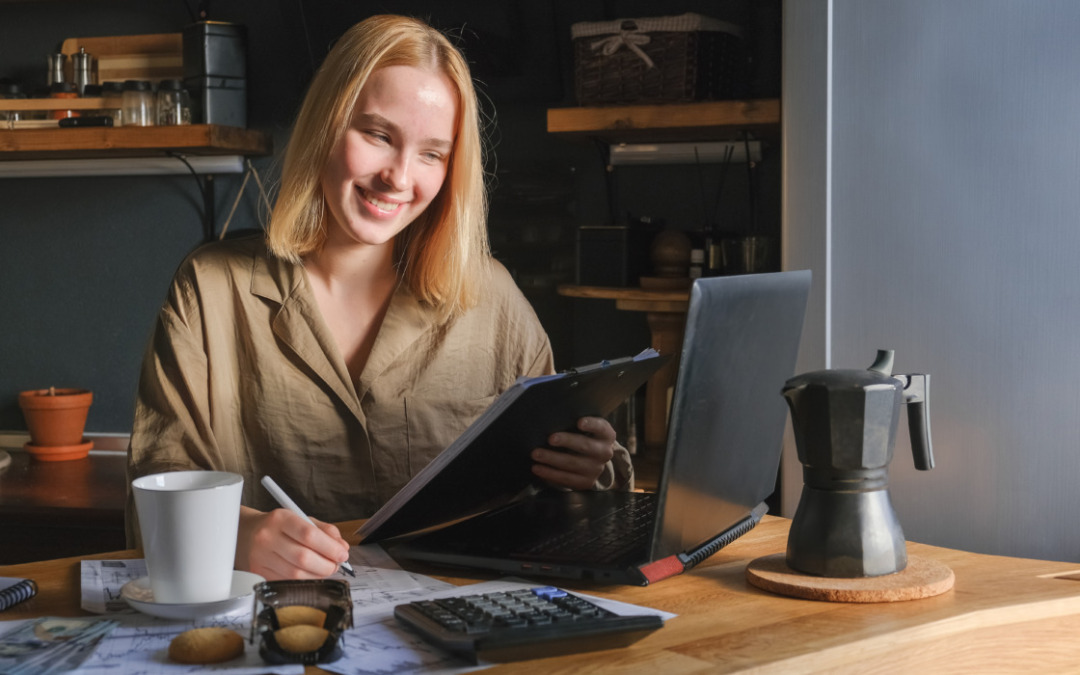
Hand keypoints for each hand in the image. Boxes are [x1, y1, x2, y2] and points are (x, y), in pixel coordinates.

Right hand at [235, 506, 350, 579]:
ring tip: (325, 569)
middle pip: (303, 558)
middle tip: (336, 564)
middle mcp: (267, 538)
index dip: (330, 547)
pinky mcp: (258, 573)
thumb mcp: (301, 518)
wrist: (245, 533)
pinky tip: (310, 574)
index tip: (342, 553)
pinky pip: (287, 581)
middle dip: (327, 565)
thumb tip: (342, 548)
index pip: (309, 534)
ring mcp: (261, 557)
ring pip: (296, 574)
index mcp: (280, 519)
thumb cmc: (278, 526)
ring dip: (317, 575)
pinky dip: (304, 580)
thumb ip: (324, 531)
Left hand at [530, 416, 615, 489]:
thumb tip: (550, 416)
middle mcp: (604, 452)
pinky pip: (566, 479)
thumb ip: (574, 421)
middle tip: (550, 438)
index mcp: (606, 435)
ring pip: (572, 464)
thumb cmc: (583, 436)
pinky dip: (549, 473)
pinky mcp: (586, 482)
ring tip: (535, 454)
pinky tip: (537, 468)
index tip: (579, 422)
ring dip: (552, 459)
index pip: (601, 427)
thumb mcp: (585, 427)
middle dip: (566, 441)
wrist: (592, 460)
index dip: (591, 424)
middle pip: (585, 446)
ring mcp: (596, 469)